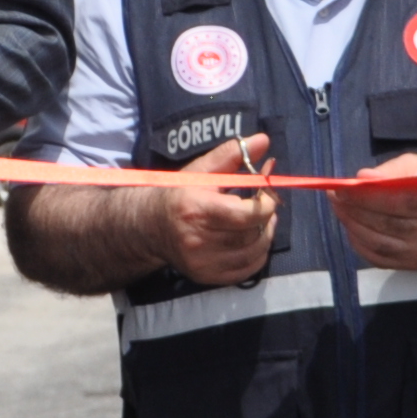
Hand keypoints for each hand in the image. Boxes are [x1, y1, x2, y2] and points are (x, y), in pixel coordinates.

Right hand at [152, 133, 278, 285]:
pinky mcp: (206, 277)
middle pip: (252, 234)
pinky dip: (258, 255)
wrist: (149, 226)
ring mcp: (202, 262)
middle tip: (264, 205)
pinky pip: (247, 270)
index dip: (266, 203)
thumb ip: (232, 155)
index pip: (246, 214)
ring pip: (254, 253)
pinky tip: (252, 240)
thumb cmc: (178, 194)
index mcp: (196, 209)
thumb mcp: (201, 170)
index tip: (266, 191)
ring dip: (266, 235)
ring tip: (259, 221)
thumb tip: (263, 140)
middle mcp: (197, 240)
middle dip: (267, 218)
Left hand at [333, 151, 416, 271]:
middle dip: (353, 209)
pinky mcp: (411, 265)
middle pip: (384, 223)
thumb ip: (390, 170)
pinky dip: (358, 240)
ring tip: (339, 207)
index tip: (341, 187)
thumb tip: (362, 178)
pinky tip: (351, 225)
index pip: (398, 200)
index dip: (365, 195)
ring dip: (351, 224)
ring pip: (376, 241)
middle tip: (334, 196)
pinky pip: (376, 256)